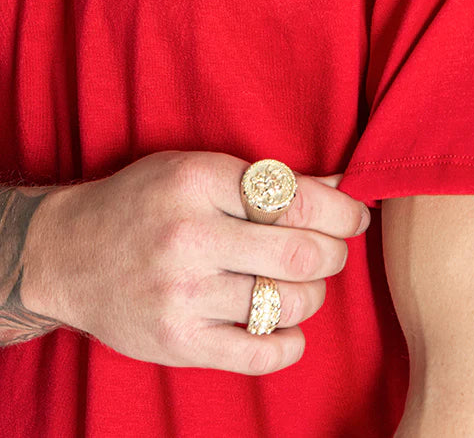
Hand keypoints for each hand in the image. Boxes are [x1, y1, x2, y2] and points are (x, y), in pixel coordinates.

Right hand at [21, 150, 369, 373]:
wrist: (67, 254)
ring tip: (302, 284)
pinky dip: (289, 344)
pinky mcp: (177, 341)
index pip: (295, 198)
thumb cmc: (144, 202)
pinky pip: (258, 353)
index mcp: (197, 181)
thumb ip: (266, 179)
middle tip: (332, 250)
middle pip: (299, 252)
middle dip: (332, 253)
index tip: (357, 216)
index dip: (341, 210)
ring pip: (285, 302)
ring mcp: (181, 293)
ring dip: (312, 295)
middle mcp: (189, 236)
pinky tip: (289, 329)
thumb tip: (342, 181)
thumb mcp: (197, 169)